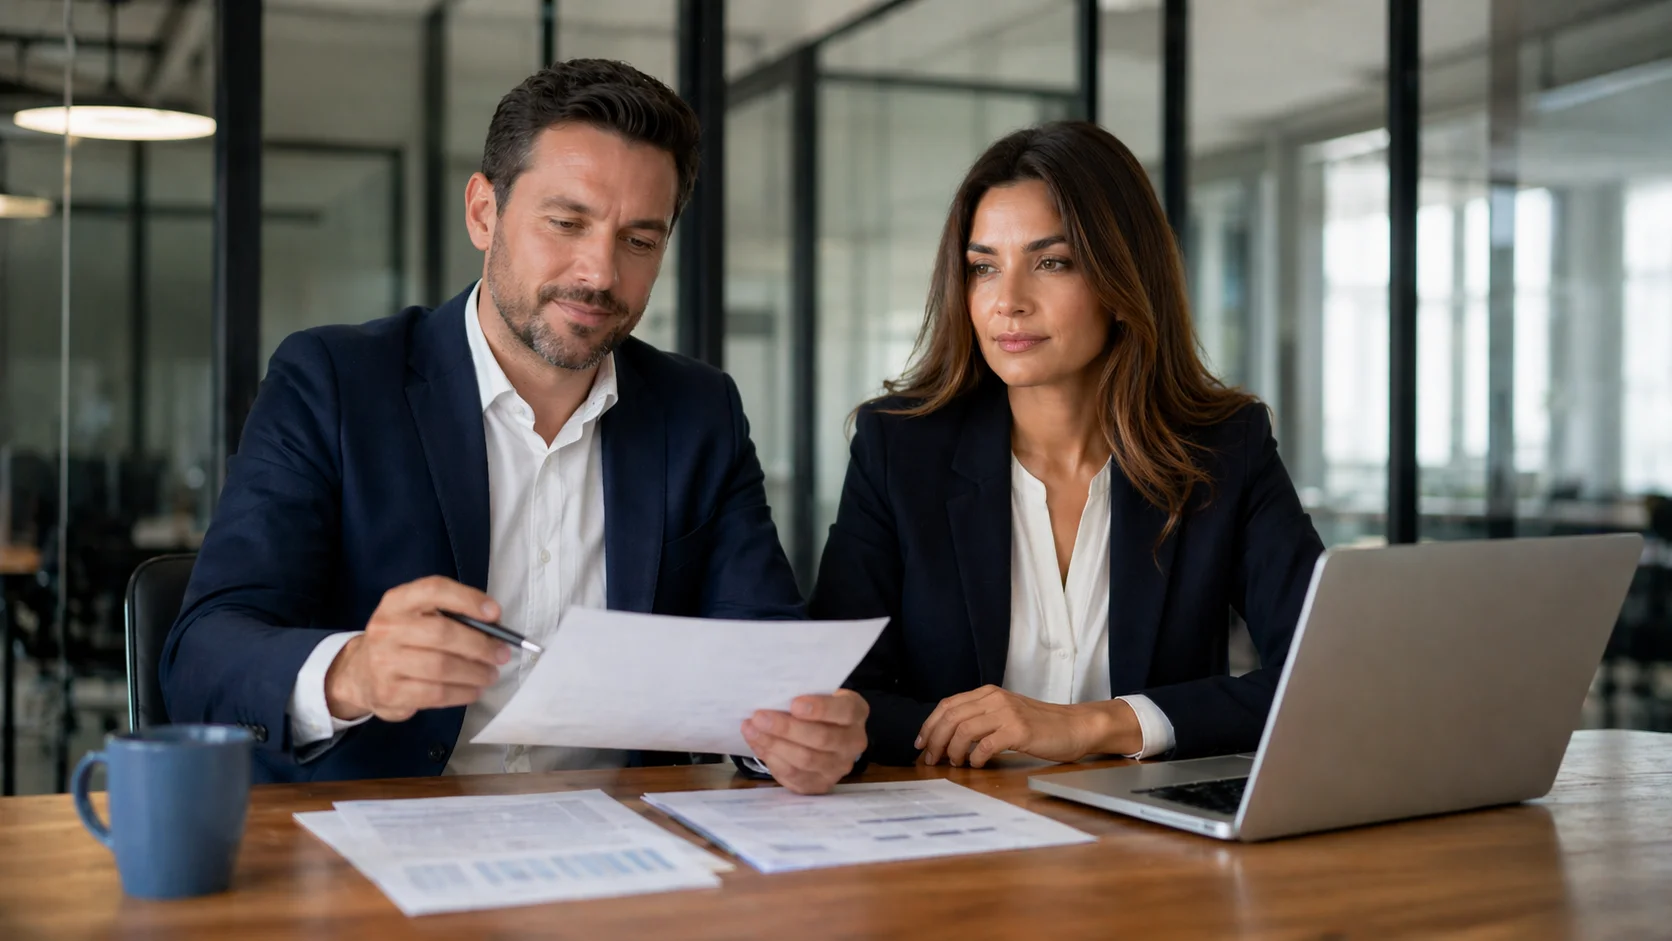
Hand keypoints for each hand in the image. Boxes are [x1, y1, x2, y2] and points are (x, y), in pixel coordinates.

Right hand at [324, 576, 511, 722]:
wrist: (359, 674)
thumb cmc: (401, 640)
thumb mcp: (416, 616)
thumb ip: (450, 615)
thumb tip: (495, 625)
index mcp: (397, 601)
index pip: (434, 590)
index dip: (468, 600)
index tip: (495, 613)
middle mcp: (387, 628)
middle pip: (443, 634)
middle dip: (480, 645)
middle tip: (501, 654)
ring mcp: (384, 662)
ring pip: (441, 667)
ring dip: (475, 672)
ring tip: (490, 675)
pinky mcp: (389, 692)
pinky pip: (435, 694)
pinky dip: (462, 693)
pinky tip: (474, 691)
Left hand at [741, 690, 868, 794]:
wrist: (825, 734)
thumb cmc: (817, 708)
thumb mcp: (818, 694)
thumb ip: (803, 694)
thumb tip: (771, 697)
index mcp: (856, 713)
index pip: (844, 711)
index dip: (820, 709)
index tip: (794, 704)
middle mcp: (853, 742)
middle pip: (821, 738)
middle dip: (786, 728)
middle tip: (759, 717)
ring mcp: (839, 767)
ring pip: (805, 759)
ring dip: (774, 744)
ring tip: (751, 730)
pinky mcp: (821, 784)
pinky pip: (794, 775)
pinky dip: (772, 759)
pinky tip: (758, 744)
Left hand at [916, 686, 1140, 766]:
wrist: (1075, 726)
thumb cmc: (1040, 726)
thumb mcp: (1006, 713)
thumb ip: (981, 718)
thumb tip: (947, 738)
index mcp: (989, 693)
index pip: (948, 705)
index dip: (930, 725)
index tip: (921, 743)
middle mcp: (995, 698)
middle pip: (951, 717)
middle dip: (935, 740)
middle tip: (930, 759)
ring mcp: (1007, 713)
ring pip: (964, 729)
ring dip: (952, 749)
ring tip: (952, 763)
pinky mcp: (1019, 730)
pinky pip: (986, 744)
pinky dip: (975, 757)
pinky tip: (975, 765)